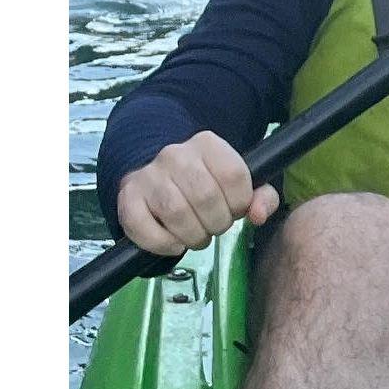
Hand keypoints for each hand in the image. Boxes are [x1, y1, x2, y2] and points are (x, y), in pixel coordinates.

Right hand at [115, 131, 279, 256]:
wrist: (159, 175)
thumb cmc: (208, 183)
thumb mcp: (239, 184)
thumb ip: (261, 197)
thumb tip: (258, 215)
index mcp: (208, 144)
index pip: (234, 175)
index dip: (240, 203)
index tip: (235, 210)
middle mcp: (175, 154)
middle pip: (205, 197)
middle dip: (217, 223)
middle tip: (215, 227)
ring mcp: (148, 174)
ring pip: (176, 212)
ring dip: (193, 235)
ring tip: (197, 236)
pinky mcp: (127, 197)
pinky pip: (142, 227)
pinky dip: (162, 244)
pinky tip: (174, 244)